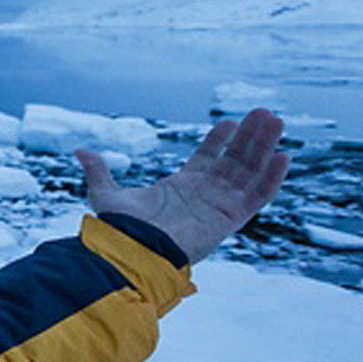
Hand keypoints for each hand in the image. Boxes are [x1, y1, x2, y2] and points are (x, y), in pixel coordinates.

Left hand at [75, 108, 289, 264]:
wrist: (133, 249)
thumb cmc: (121, 227)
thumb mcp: (107, 193)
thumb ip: (99, 171)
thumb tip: (80, 151)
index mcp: (181, 188)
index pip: (207, 159)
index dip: (219, 140)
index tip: (228, 121)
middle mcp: (204, 195)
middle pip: (234, 160)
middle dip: (250, 137)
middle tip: (263, 112)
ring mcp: (219, 205)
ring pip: (249, 172)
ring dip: (264, 147)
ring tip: (276, 120)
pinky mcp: (231, 218)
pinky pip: (258, 196)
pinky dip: (271, 178)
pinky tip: (283, 156)